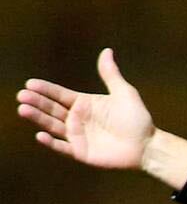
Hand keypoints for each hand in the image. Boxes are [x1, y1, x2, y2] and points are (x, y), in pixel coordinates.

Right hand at [16, 49, 154, 169]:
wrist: (147, 146)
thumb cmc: (138, 120)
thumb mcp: (124, 93)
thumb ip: (111, 74)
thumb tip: (107, 51)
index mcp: (84, 104)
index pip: (59, 94)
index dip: (45, 89)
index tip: (30, 84)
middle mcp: (77, 119)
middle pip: (51, 109)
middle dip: (36, 102)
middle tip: (22, 96)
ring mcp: (78, 136)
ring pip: (52, 126)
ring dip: (38, 118)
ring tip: (23, 110)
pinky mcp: (81, 153)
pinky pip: (62, 147)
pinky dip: (51, 143)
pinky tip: (40, 135)